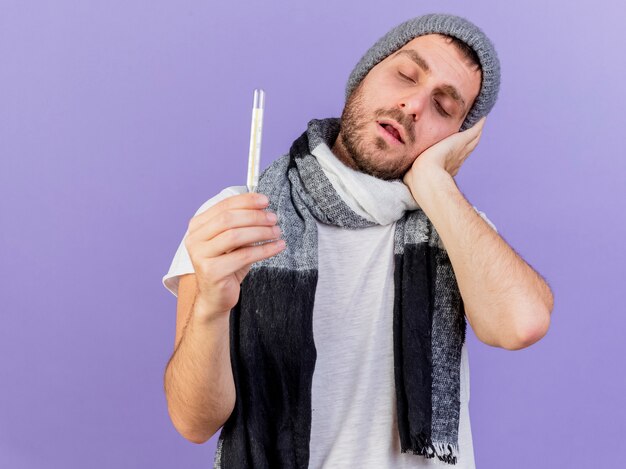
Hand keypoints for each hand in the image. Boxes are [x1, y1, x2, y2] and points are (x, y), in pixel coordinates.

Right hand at [184, 192, 285, 318]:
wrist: (215, 297)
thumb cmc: (226, 266)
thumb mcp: (233, 241)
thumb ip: (241, 224)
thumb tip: (263, 208)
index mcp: (198, 226)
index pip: (223, 206)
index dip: (246, 201)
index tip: (265, 201)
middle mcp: (195, 239)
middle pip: (228, 219)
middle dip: (255, 216)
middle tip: (273, 218)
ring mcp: (201, 256)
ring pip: (235, 236)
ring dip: (260, 232)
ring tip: (277, 232)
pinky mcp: (212, 272)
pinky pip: (243, 256)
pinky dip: (264, 250)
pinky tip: (277, 247)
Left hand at [403, 117, 485, 185]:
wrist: (425, 177)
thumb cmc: (416, 180)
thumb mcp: (413, 173)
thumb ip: (412, 170)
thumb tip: (405, 173)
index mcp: (445, 166)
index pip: (452, 156)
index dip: (456, 150)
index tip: (457, 147)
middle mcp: (456, 158)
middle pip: (466, 146)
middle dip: (470, 139)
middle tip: (475, 130)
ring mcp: (460, 149)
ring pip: (472, 138)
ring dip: (476, 131)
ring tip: (480, 121)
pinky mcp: (461, 141)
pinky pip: (473, 131)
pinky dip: (479, 124)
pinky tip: (482, 116)